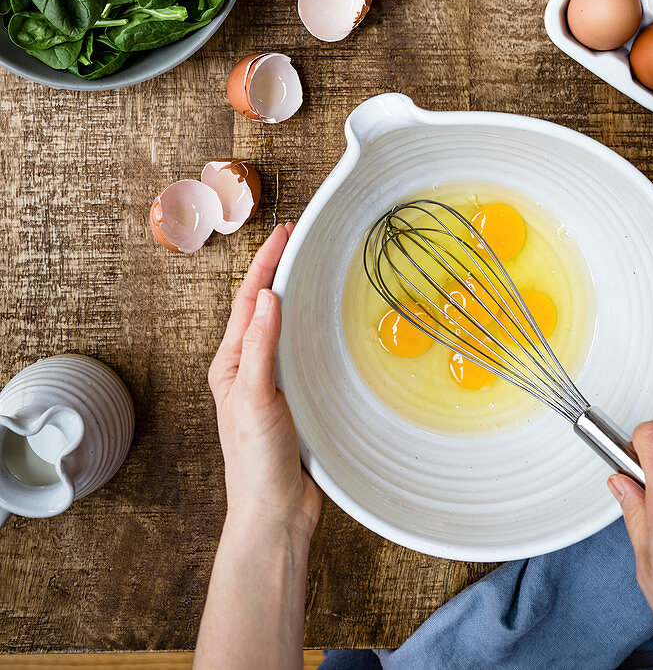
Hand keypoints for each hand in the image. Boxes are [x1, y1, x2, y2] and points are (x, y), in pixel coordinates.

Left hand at [208, 223, 321, 541]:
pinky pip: (302, 352)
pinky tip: (326, 324)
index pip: (248, 301)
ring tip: (310, 267)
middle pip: (263, 308)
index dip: (265, 264)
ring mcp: (272, 383)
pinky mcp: (295, 399)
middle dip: (277, 270)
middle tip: (297, 238)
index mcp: (231, 364)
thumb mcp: (255, 397)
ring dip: (294, 296)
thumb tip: (267, 296)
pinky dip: (311, 329)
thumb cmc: (256, 462)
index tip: (283, 233)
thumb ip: (260, 346)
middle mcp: (249, 368)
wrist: (275, 513)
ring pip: (283, 328)